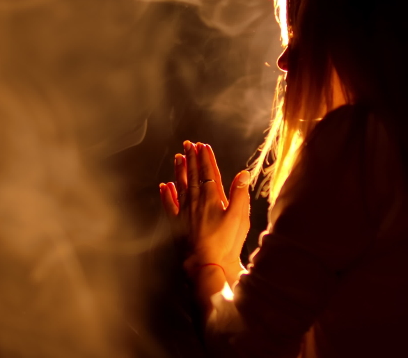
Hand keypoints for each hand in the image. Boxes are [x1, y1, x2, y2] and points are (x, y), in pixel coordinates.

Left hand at [159, 141, 250, 282]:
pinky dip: (167, 195)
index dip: (206, 158)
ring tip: (178, 158)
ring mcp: (185, 212)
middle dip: (191, 158)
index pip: (209, 173)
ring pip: (181, 186)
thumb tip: (243, 173)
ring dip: (180, 171)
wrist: (207, 264)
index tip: (203, 145)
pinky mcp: (177, 224)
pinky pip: (169, 206)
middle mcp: (196, 201)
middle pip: (194, 175)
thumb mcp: (239, 217)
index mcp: (212, 198)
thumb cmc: (226, 242)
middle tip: (188, 144)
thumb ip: (240, 194)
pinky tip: (164, 186)